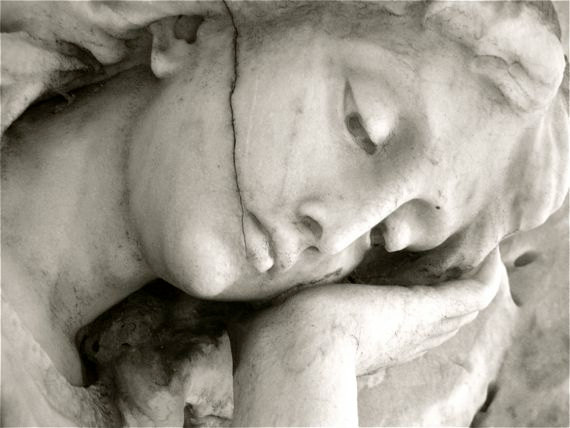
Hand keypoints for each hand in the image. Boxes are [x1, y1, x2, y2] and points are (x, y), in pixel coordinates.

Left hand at [231, 249, 503, 425]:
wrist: (288, 347)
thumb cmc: (270, 335)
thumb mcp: (268, 308)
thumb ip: (261, 294)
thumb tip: (232, 284)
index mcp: (361, 329)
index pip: (395, 316)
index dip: (408, 301)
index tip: (410, 275)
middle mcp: (393, 332)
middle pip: (434, 314)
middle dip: (444, 289)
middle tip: (455, 259)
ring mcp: (413, 324)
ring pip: (457, 306)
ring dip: (469, 280)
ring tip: (482, 255)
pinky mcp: (427, 312)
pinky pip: (471, 294)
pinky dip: (486, 277)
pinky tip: (493, 255)